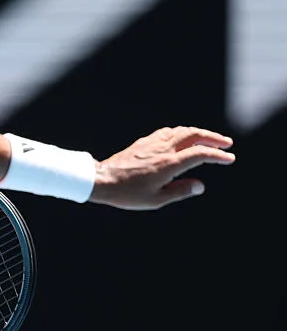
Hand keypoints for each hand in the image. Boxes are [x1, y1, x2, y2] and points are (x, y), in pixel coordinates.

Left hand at [90, 126, 234, 209]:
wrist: (101, 180)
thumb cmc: (127, 193)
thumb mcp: (156, 200)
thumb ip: (180, 191)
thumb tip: (200, 186)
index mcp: (169, 164)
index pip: (200, 154)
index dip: (217, 155)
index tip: (229, 158)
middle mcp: (163, 149)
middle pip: (194, 135)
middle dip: (213, 138)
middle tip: (226, 143)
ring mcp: (152, 143)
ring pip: (181, 130)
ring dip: (198, 132)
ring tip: (209, 140)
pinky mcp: (143, 142)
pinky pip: (167, 131)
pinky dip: (182, 132)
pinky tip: (183, 137)